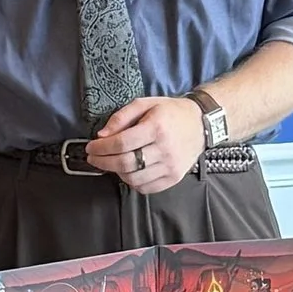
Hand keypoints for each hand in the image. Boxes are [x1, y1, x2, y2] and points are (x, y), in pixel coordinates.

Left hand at [86, 94, 204, 192]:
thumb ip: (121, 117)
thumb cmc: (171, 112)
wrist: (200, 124)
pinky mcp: (174, 177)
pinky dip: (132, 182)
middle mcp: (164, 149)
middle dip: (103, 162)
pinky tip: (129, 171)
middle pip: (125, 163)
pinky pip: (146, 188)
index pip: (121, 143)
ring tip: (113, 163)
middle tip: (94, 158)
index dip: (101, 148)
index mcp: (156, 127)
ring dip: (117, 172)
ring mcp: (170, 166)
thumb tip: (102, 135)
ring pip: (134, 178)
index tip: (91, 147)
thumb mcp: (145, 103)